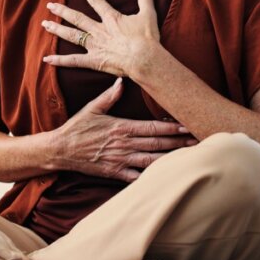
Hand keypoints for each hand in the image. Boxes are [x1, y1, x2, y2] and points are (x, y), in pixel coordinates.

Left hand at [42, 0, 158, 77]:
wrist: (144, 59)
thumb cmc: (147, 38)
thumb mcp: (148, 14)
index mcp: (111, 18)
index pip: (96, 1)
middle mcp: (99, 30)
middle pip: (77, 18)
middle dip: (63, 10)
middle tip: (50, 5)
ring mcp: (94, 45)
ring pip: (72, 35)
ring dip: (57, 29)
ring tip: (45, 25)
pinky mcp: (94, 61)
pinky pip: (73, 61)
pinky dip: (60, 60)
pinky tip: (46, 59)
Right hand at [53, 78, 195, 182]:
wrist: (60, 150)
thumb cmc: (77, 128)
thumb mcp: (92, 108)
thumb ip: (109, 96)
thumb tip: (122, 81)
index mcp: (122, 127)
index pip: (153, 127)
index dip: (172, 127)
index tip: (187, 125)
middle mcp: (125, 145)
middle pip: (158, 144)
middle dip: (180, 143)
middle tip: (199, 141)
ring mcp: (121, 161)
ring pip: (153, 161)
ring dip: (172, 159)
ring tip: (190, 158)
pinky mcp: (115, 173)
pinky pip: (137, 178)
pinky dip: (153, 178)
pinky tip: (167, 177)